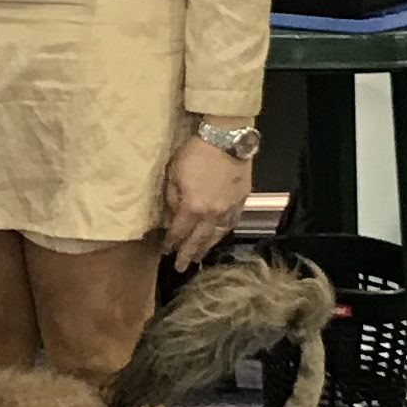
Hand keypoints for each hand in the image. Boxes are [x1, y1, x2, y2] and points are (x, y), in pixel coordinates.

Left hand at [162, 131, 251, 268]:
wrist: (226, 139)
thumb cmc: (195, 153)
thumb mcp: (173, 174)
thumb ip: (172, 199)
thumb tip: (171, 217)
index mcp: (193, 207)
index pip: (179, 232)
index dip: (171, 243)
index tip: (165, 252)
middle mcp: (212, 214)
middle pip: (199, 240)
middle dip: (188, 254)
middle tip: (181, 267)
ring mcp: (229, 208)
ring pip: (217, 235)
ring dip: (206, 247)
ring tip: (199, 257)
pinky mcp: (241, 201)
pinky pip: (231, 223)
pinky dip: (223, 233)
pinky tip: (218, 237)